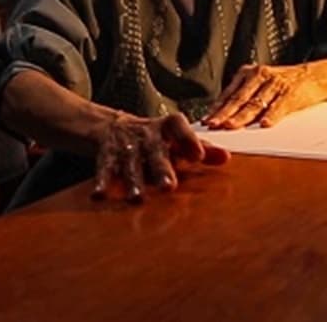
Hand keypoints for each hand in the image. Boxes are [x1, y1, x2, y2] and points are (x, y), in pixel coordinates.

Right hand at [91, 112, 229, 202]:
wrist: (114, 128)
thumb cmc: (158, 140)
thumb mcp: (178, 141)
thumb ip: (202, 150)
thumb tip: (227, 158)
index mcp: (169, 127)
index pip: (180, 128)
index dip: (189, 140)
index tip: (198, 156)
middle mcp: (147, 134)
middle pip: (155, 151)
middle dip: (161, 169)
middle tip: (168, 187)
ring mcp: (126, 144)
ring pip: (130, 163)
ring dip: (132, 181)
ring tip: (136, 199)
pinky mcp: (106, 153)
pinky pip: (104, 168)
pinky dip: (102, 181)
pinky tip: (100, 195)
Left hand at [204, 63, 326, 129]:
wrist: (314, 76)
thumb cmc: (285, 85)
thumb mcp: (261, 85)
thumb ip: (245, 97)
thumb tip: (223, 117)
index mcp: (249, 74)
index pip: (229, 94)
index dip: (217, 108)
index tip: (206, 121)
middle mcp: (260, 75)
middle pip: (239, 98)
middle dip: (224, 114)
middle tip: (214, 125)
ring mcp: (276, 83)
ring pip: (255, 103)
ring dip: (242, 116)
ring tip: (232, 126)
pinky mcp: (291, 92)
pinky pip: (279, 105)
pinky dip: (272, 115)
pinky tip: (265, 124)